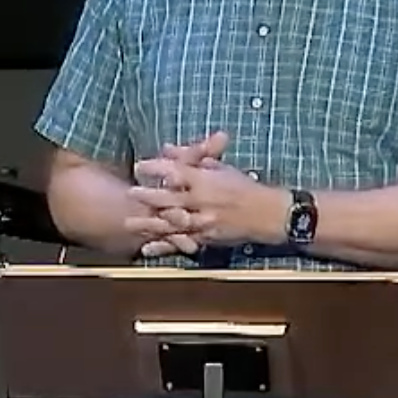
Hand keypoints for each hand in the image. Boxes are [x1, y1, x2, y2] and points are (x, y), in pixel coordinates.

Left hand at [131, 149, 287, 248]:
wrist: (268, 214)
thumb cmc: (245, 188)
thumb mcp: (221, 168)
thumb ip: (193, 158)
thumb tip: (168, 148)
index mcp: (206, 180)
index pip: (177, 171)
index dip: (157, 168)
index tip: (140, 165)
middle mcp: (203, 201)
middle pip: (170, 198)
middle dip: (148, 196)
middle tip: (130, 193)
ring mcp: (203, 222)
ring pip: (171, 223)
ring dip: (149, 223)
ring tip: (128, 223)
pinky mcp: (206, 238)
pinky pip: (181, 242)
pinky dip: (164, 246)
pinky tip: (147, 248)